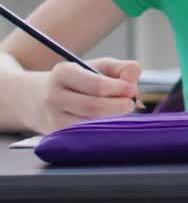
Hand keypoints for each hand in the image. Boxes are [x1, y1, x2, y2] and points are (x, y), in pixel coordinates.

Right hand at [21, 58, 139, 133]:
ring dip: (112, 120)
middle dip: (119, 107)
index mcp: (63, 73)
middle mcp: (54, 96)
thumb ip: (121, 68)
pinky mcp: (57, 136)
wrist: (37, 99)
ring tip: (120, 112)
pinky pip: (86, 136)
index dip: (119, 89)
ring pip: (90, 125)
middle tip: (130, 104)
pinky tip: (108, 124)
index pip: (96, 85)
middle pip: (94, 107)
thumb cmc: (77, 81)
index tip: (132, 90)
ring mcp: (53, 119)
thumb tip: (134, 78)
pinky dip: (102, 130)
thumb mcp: (97, 66)